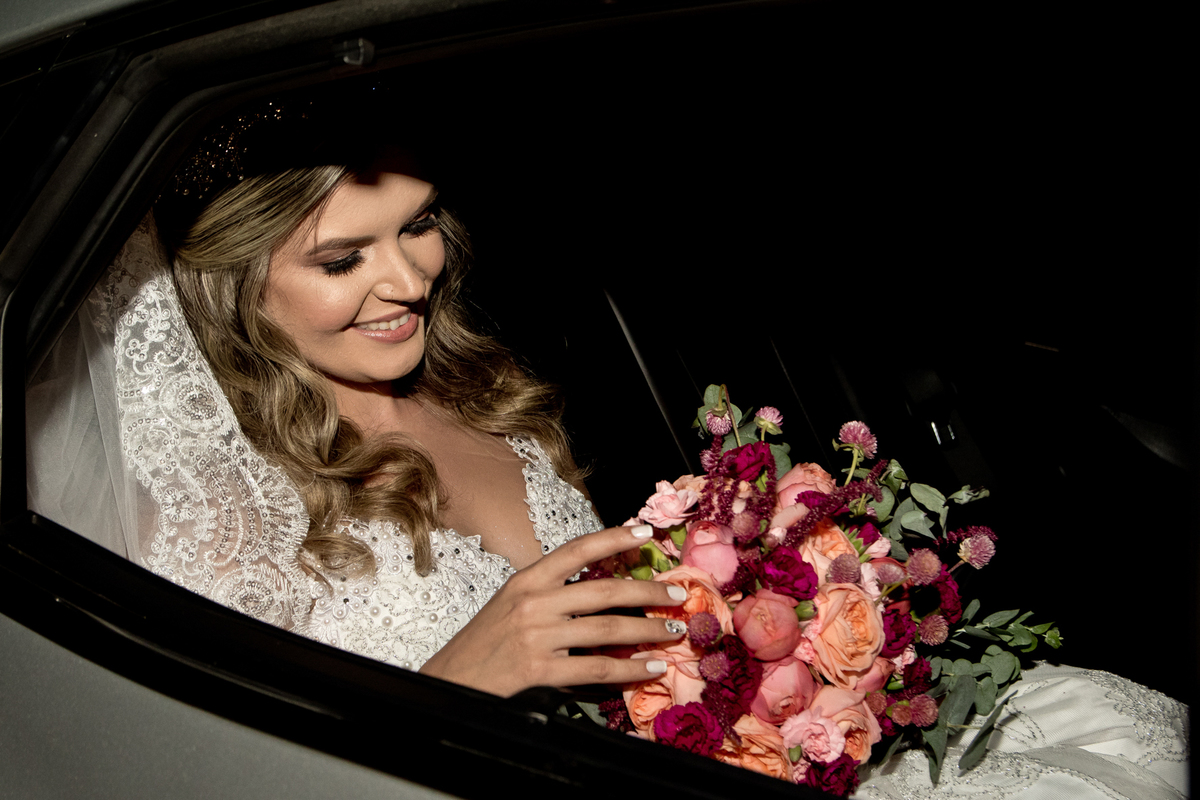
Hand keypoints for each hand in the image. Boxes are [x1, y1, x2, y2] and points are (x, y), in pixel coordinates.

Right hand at [419, 524, 687, 696]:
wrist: (449, 680)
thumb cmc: (484, 643)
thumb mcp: (511, 604)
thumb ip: (549, 593)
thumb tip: (599, 588)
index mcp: (526, 579)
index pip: (577, 549)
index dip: (613, 538)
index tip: (646, 531)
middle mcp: (533, 602)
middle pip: (604, 591)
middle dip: (648, 592)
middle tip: (679, 595)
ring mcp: (537, 636)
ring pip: (606, 630)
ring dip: (648, 631)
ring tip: (674, 632)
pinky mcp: (539, 670)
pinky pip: (596, 669)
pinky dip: (629, 670)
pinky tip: (651, 668)